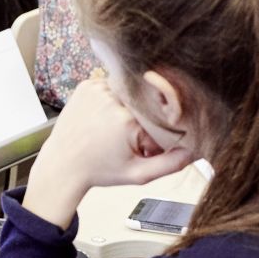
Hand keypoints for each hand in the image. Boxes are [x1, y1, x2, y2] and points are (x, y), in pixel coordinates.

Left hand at [22, 77, 194, 228]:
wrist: (63, 165)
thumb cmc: (100, 170)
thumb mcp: (138, 174)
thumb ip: (170, 164)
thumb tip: (195, 151)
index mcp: (128, 120)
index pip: (160, 111)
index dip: (158, 125)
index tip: (149, 138)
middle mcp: (114, 99)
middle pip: (145, 98)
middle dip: (143, 114)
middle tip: (130, 135)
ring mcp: (98, 89)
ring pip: (129, 89)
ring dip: (128, 103)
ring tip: (114, 126)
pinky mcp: (87, 85)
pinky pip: (111, 84)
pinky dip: (113, 97)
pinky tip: (104, 116)